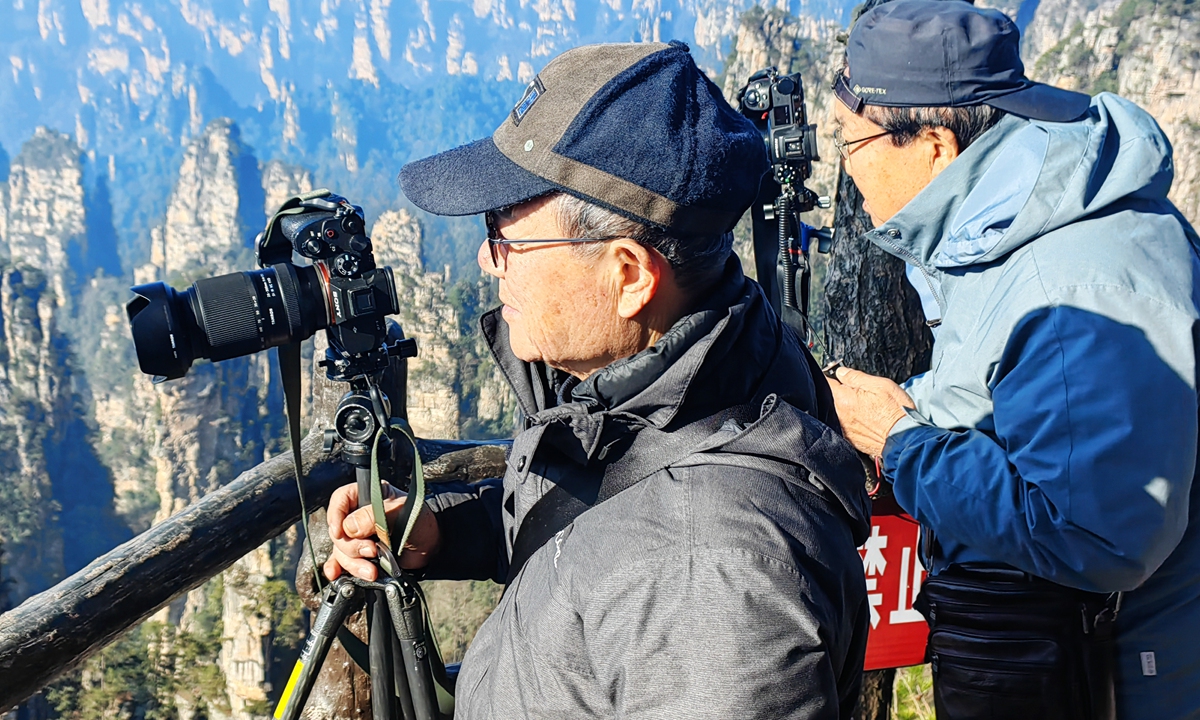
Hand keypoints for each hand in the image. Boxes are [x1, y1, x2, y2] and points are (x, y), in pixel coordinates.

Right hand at [324, 481, 441, 581]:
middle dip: (353, 546)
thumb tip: (349, 527)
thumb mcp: (400, 512)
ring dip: (354, 562)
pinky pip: (341, 561)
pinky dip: (338, 568)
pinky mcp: (360, 554)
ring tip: (373, 569)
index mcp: (367, 496)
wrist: (430, 545)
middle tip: (372, 550)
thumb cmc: (419, 521)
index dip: (336, 514)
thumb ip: (374, 516)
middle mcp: (358, 515)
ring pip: (341, 549)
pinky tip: (336, 574)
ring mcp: (358, 536)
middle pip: (339, 530)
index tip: (339, 531)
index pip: (340, 499)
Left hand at [827, 366, 915, 457]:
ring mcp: (844, 430)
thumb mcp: (880, 385)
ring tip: (864, 408)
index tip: (838, 377)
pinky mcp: (850, 440)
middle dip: (840, 393)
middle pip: (831, 399)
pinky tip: (865, 420)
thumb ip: (856, 377)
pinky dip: (851, 422)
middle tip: (858, 393)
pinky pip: (845, 426)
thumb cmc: (896, 412)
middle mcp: (839, 416)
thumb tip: (841, 372)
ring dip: (845, 408)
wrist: (905, 440)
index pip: (826, 383)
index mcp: (843, 399)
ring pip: (837, 413)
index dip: (832, 377)